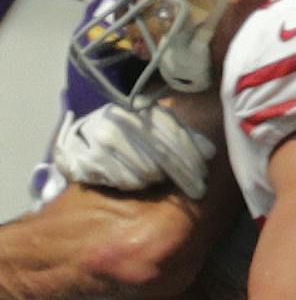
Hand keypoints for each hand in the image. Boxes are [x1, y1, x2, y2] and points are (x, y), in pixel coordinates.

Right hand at [53, 102, 216, 200]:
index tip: (204, 175)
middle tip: (198, 190)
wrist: (82, 138)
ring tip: (152, 176)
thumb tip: (209, 151)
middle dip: (185, 175)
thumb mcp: (156, 130)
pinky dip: (134, 183)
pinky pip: (127, 180)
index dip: (193, 157)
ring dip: (155, 179)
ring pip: (148, 171)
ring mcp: (104, 137)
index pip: (175, 135)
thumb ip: (182, 137)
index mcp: (140, 109)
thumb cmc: (129, 137)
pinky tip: (131, 177)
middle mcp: (122, 119)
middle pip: (165, 156)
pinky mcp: (92, 156)